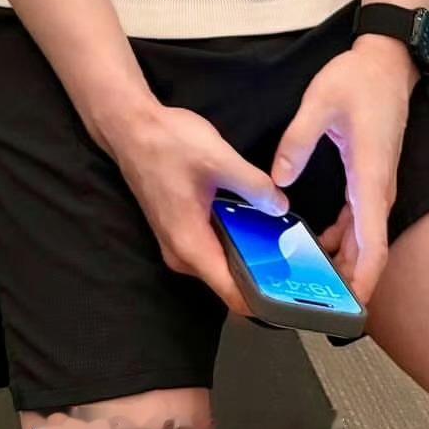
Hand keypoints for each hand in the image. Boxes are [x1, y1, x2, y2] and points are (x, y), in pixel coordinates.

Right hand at [107, 102, 288, 316]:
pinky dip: (233, 237)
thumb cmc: (169, 144)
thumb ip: (254, 186)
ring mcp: (177, 242)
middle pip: (229, 280)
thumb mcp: (219, 159)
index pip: (234, 297)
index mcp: (192, 246)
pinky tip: (253, 218)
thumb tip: (281, 207)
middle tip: (298, 258)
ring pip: (221, 261)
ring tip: (282, 237)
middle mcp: (182, 254)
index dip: (266, 301)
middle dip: (263, 273)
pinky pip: (211, 245)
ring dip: (248, 252)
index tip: (296, 295)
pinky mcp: (178, 227)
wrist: (130, 127)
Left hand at [272, 41, 414, 305]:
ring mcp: (376, 184)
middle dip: (348, 281)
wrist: (387, 62)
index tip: (351, 307)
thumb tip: (278, 181)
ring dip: (343, 261)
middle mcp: (377, 188)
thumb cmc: (358, 79)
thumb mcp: (320, 102)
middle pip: (369, 249)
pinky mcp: (369, 178)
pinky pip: (359, 220)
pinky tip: (316, 244)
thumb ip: (297, 141)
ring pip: (364, 237)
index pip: (373, 242)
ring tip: (311, 281)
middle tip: (316, 305)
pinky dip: (342, 239)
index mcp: (368, 176)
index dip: (364, 279)